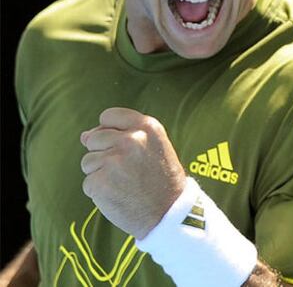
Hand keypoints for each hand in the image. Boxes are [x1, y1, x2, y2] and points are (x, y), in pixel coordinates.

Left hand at [80, 107, 185, 239]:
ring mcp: (114, 161)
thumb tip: (84, 135)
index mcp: (146, 127)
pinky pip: (88, 182)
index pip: (108, 116)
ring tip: (122, 183)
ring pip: (88, 161)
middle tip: (124, 170)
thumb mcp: (154, 146)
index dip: (108, 131)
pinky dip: (98, 192)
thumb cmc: (161, 179)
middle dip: (102, 154)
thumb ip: (123, 134)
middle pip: (94, 138)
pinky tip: (117, 195)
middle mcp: (130, 140)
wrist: (169, 214)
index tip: (119, 146)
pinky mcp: (101, 182)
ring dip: (99, 173)